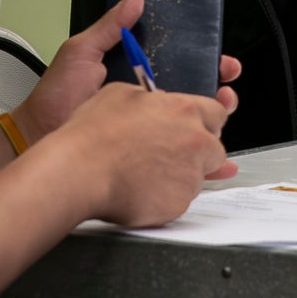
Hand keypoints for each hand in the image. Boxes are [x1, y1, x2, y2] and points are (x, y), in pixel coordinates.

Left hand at [16, 0, 241, 142]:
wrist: (40, 133)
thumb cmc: (56, 94)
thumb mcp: (82, 50)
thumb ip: (111, 24)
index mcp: (137, 68)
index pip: (179, 57)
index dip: (204, 53)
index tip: (218, 52)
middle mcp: (147, 95)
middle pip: (193, 87)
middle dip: (217, 81)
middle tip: (225, 76)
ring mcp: (147, 123)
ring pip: (191, 118)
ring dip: (215, 113)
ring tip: (224, 105)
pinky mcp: (145, 149)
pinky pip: (177, 150)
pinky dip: (201, 153)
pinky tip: (216, 151)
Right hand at [56, 82, 235, 226]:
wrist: (79, 172)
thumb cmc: (93, 135)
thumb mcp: (121, 93)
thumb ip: (150, 98)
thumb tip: (154, 102)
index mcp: (184, 110)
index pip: (217, 113)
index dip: (203, 122)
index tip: (193, 128)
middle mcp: (194, 142)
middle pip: (214, 149)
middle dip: (197, 152)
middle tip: (168, 154)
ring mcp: (190, 175)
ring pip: (198, 176)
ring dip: (180, 175)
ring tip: (146, 173)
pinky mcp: (179, 204)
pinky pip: (180, 199)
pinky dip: (166, 197)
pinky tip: (141, 189)